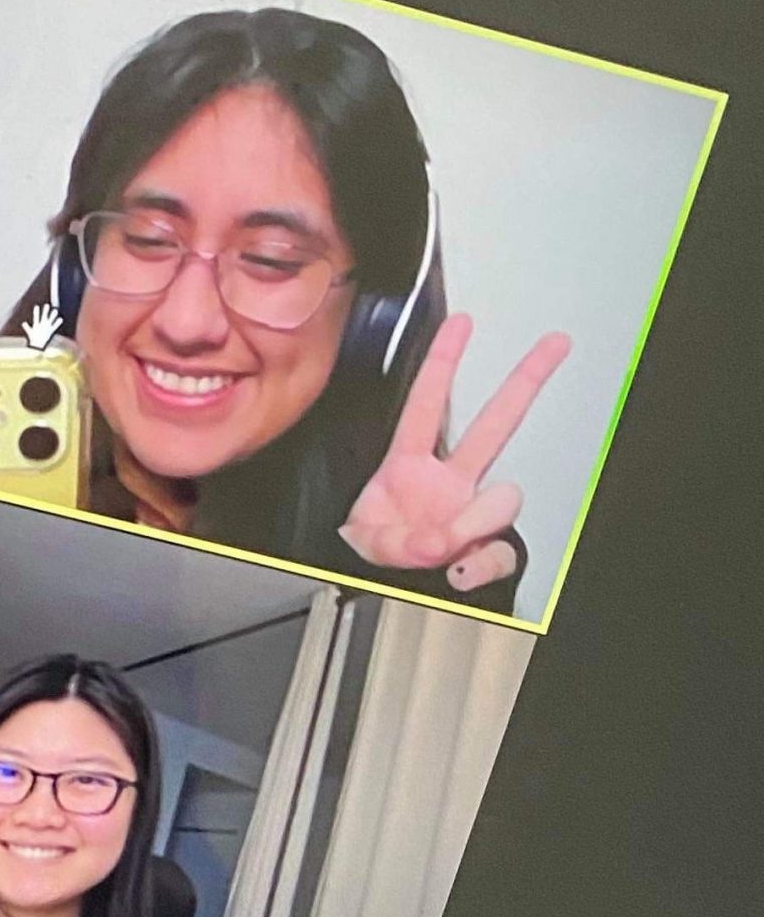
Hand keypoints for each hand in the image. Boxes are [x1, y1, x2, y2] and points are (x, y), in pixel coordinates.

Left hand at [339, 313, 569, 595]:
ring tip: (441, 544)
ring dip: (474, 521)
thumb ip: (397, 540)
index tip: (461, 323)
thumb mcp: (365, 541)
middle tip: (553, 343)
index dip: (442, 362)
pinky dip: (484, 563)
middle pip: (495, 422)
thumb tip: (439, 540)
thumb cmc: (369, 558)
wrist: (379, 592)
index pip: (427, 404)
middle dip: (525, 380)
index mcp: (408, 468)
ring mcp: (471, 512)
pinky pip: (502, 552)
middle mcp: (448, 483)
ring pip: (505, 497)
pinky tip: (462, 570)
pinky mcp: (486, 546)